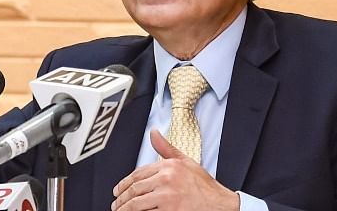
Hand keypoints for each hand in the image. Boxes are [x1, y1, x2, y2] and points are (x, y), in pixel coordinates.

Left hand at [111, 130, 239, 210]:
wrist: (219, 204)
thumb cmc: (204, 186)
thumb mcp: (186, 162)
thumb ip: (166, 148)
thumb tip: (153, 133)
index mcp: (168, 166)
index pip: (137, 174)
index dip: (124, 183)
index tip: (118, 190)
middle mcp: (166, 180)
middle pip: (135, 189)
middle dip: (121, 198)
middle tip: (116, 204)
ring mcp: (167, 198)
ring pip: (137, 204)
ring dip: (125, 209)